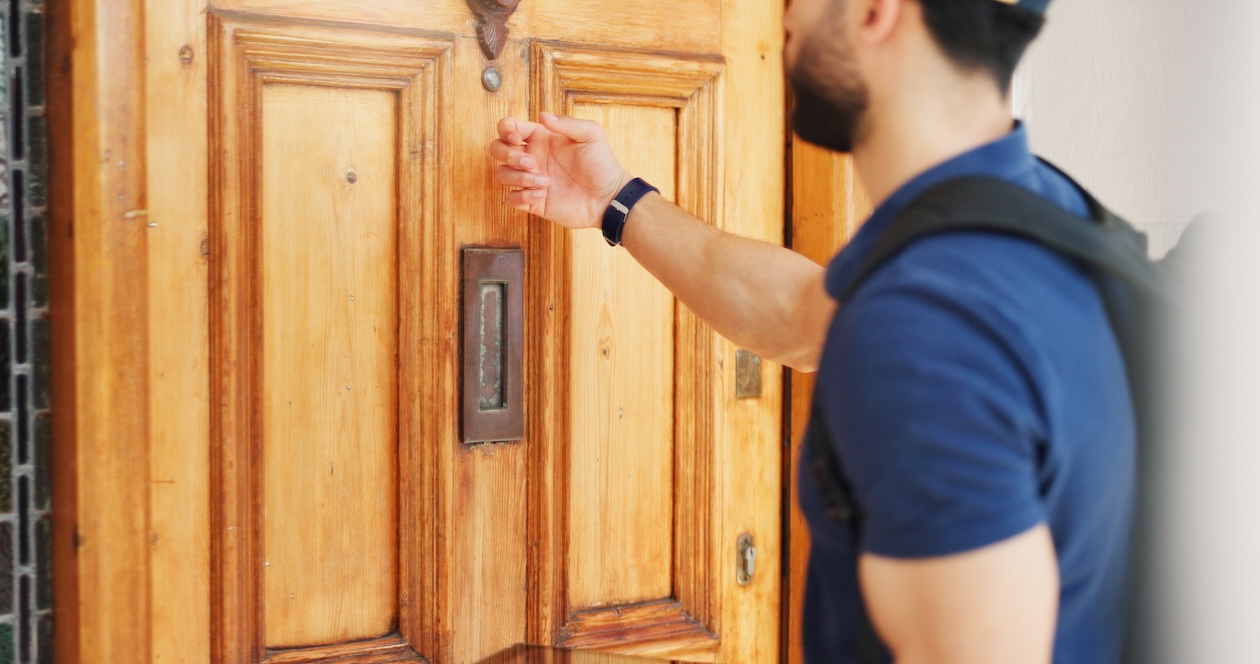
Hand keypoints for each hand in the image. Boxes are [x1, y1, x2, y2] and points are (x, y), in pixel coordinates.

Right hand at [487, 113, 630, 229]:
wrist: (609, 198)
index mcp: (541, 138)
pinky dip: (522, 196)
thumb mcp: (591, 135)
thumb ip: (567, 123)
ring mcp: (531, 179)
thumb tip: (543, 116)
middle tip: (531, 163)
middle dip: (507, 154)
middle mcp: (533, 157)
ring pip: (502, 174)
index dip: (506, 130)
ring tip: (545, 182)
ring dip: (518, 177)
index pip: (509, 127)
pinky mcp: (533, 200)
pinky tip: (543, 195)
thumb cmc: (602, 165)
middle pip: (497, 149)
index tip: (518, 139)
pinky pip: (511, 198)